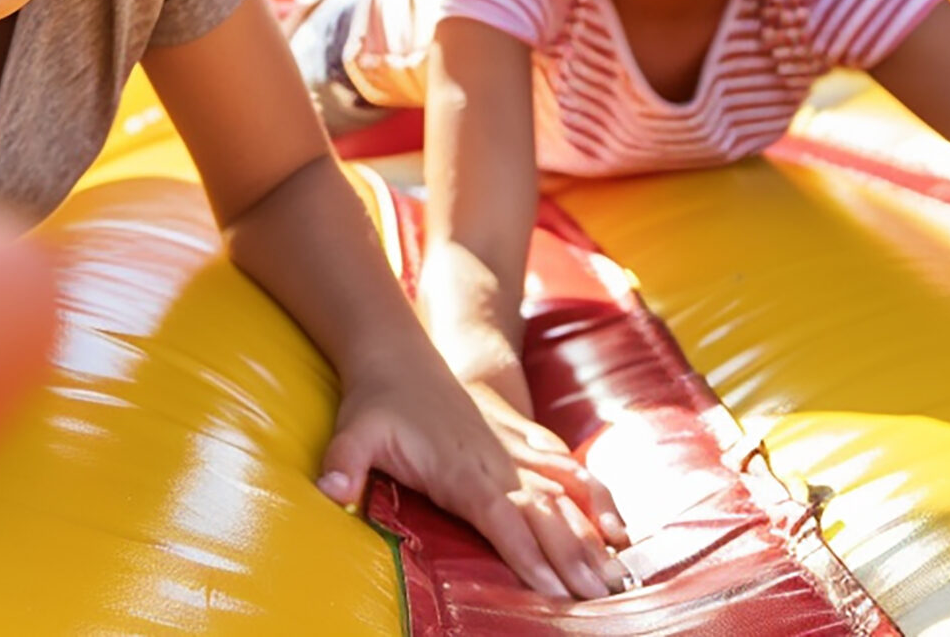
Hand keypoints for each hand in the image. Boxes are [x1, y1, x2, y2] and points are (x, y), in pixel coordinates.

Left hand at [317, 357, 628, 598]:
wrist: (399, 352)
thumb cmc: (377, 399)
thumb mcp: (353, 430)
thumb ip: (344, 461)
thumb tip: (329, 491)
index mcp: (459, 470)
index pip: (501, 516)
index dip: (527, 552)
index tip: (554, 588)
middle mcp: (495, 462)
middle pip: (543, 513)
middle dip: (574, 556)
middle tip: (603, 597)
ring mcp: (512, 451)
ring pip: (563, 495)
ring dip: (592, 533)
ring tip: (620, 572)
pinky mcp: (520, 442)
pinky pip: (565, 470)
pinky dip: (593, 497)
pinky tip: (617, 525)